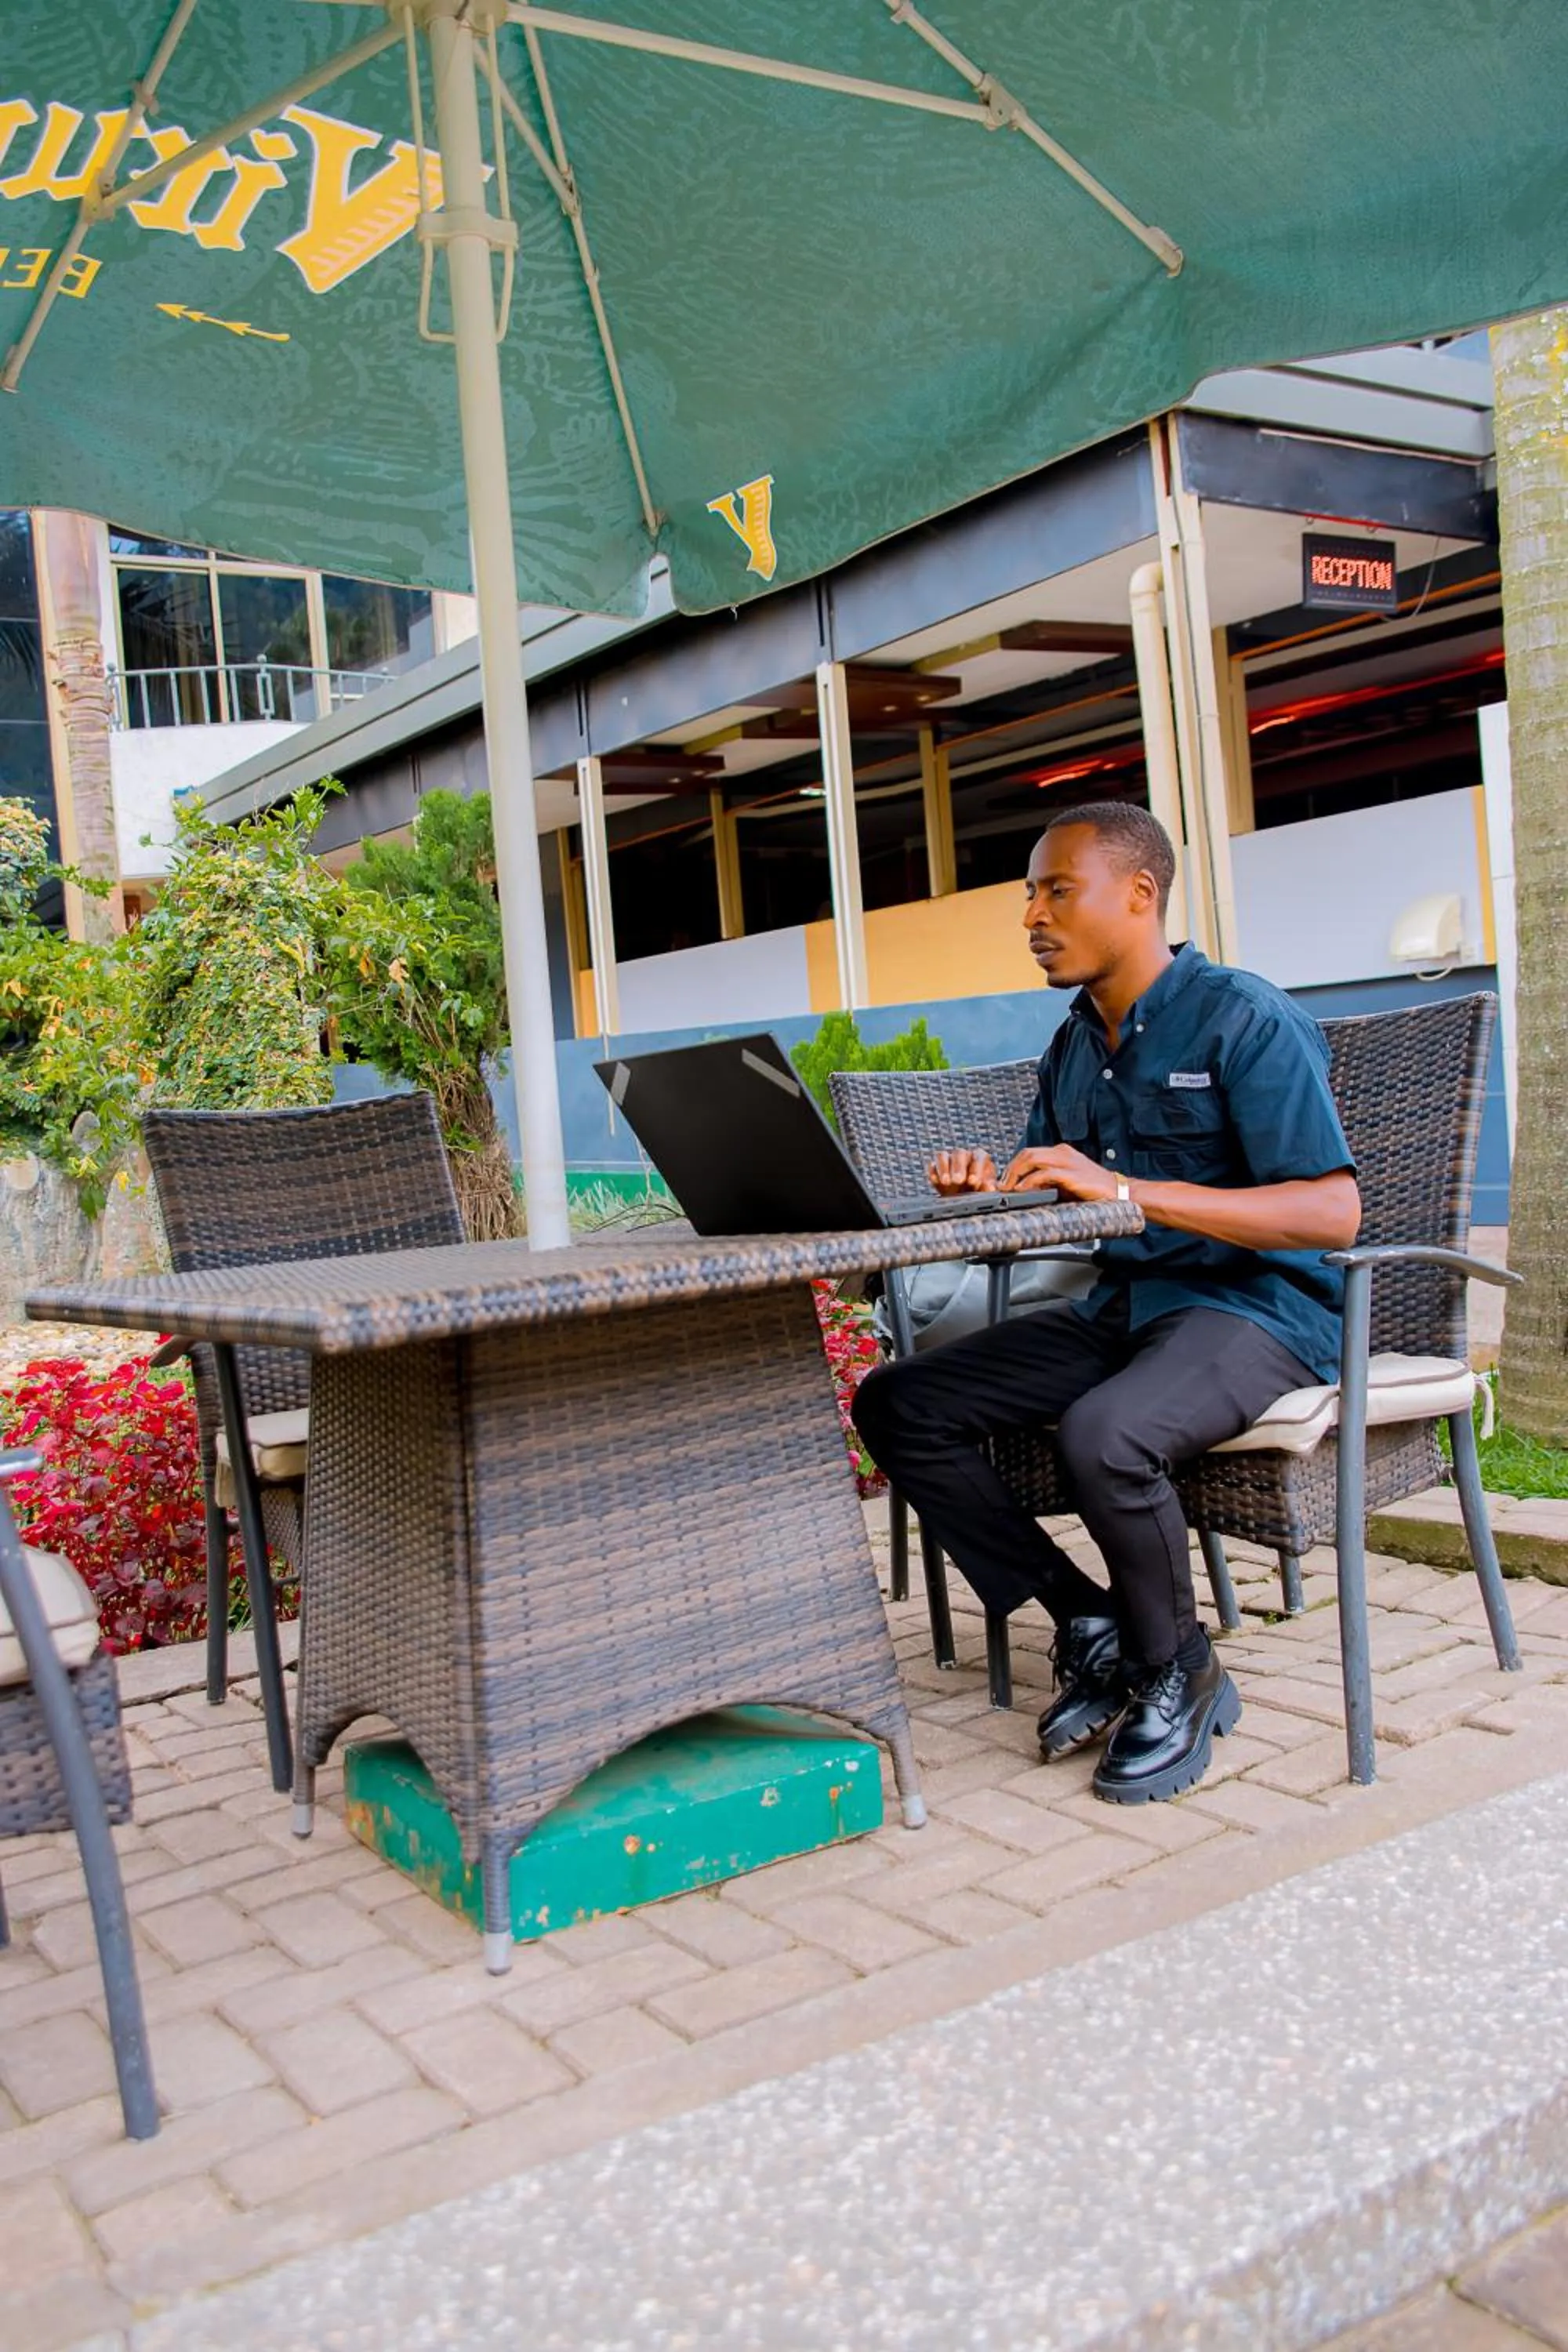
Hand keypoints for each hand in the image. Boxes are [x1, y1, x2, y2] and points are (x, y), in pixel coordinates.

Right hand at [928, 1147, 998, 1196]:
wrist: (965, 1198)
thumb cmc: (980, 1191)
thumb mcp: (988, 1190)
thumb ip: (989, 1188)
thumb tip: (990, 1188)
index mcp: (980, 1157)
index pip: (979, 1157)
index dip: (976, 1168)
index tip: (974, 1181)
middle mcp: (964, 1155)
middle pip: (959, 1153)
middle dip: (958, 1167)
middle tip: (958, 1181)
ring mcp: (948, 1160)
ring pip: (942, 1156)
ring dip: (943, 1168)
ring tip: (946, 1182)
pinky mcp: (936, 1168)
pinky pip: (932, 1166)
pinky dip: (933, 1173)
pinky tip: (936, 1181)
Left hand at [999, 1144, 1122, 1201]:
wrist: (1119, 1193)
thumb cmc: (1093, 1190)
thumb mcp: (1066, 1183)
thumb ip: (1048, 1182)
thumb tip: (1025, 1190)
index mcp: (1061, 1152)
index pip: (1030, 1153)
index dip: (1014, 1166)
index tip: (1005, 1180)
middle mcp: (1063, 1153)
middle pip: (1027, 1153)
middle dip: (1010, 1169)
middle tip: (1001, 1185)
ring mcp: (1067, 1162)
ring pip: (1032, 1159)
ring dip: (1015, 1173)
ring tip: (1007, 1187)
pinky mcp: (1071, 1174)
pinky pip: (1044, 1174)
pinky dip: (1029, 1182)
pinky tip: (1021, 1190)